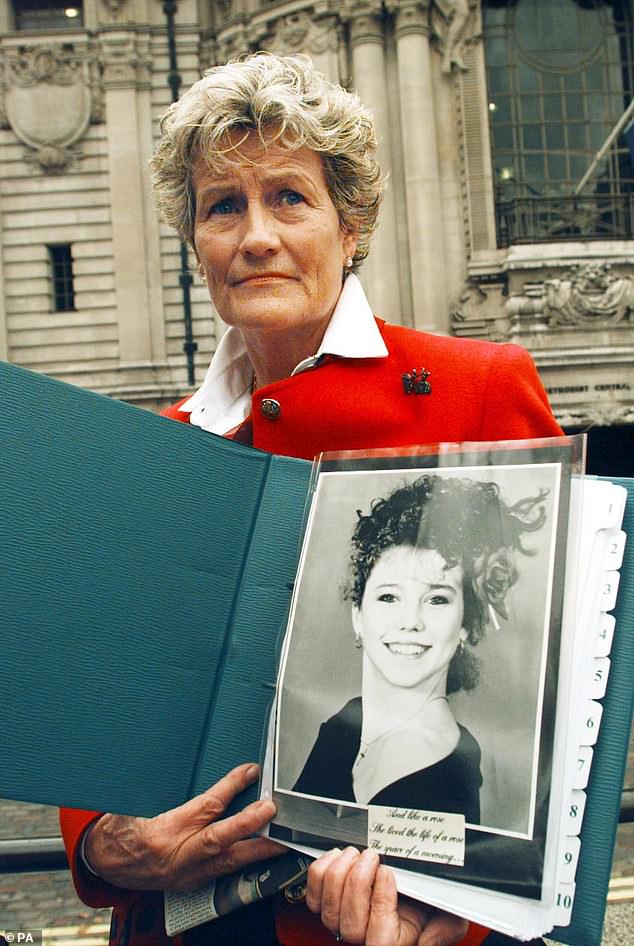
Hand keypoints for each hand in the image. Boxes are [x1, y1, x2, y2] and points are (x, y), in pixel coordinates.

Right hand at [84, 762, 284, 891]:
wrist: (104, 862)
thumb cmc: (119, 826)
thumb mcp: (133, 800)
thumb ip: (160, 782)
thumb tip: (182, 748)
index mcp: (161, 830)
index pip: (204, 807)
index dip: (230, 787)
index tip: (251, 770)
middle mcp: (176, 855)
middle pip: (219, 841)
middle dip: (249, 826)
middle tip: (272, 810)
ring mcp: (185, 874)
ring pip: (227, 864)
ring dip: (258, 850)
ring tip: (283, 838)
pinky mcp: (191, 883)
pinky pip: (223, 874)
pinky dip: (245, 863)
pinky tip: (264, 853)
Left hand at [306, 847, 468, 945]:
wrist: (408, 879)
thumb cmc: (426, 896)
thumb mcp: (448, 912)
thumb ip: (445, 928)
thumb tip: (427, 939)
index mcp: (394, 941)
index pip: (381, 937)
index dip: (381, 901)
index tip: (388, 872)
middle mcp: (365, 936)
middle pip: (350, 924)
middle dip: (358, 882)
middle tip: (372, 856)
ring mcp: (343, 921)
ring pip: (328, 909)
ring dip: (340, 873)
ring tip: (356, 853)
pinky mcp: (326, 904)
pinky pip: (312, 896)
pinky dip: (321, 872)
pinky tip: (337, 858)